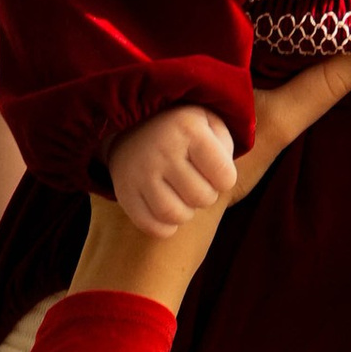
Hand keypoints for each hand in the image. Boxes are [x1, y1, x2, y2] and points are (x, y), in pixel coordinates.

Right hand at [109, 103, 239, 236]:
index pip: (225, 178)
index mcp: (188, 129)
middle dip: (206, 195)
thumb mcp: (210, 124)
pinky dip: (165, 226)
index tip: (213, 169)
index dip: (224, 178)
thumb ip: (226, 148)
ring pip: (176, 215)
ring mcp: (139, 172)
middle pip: (202, 198)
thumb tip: (224, 180)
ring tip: (181, 196)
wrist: (133, 126)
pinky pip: (151, 226)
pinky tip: (166, 208)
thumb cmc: (183, 132)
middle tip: (196, 182)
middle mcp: (162, 149)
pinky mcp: (124, 191)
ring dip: (186, 213)